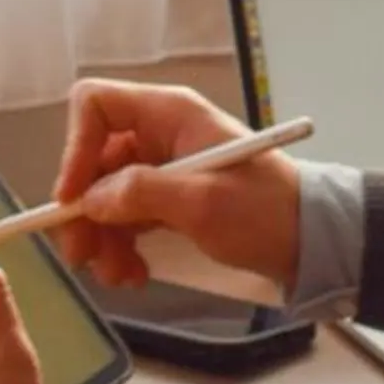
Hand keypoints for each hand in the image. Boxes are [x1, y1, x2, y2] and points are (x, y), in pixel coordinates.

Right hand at [51, 78, 301, 293]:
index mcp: (170, 113)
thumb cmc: (266, 211)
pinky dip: (123, 247)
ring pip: (106, 196)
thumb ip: (142, 194)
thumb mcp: (204, 203)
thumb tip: (89, 200)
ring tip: (120, 277)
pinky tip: (135, 274)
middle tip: (83, 258)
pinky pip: (127, 219)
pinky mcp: (169, 201)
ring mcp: (164, 169)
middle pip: (94, 160)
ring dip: (104, 239)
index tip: (72, 200)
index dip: (75, 148)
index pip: (96, 106)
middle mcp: (160, 134)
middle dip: (85, 210)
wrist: (311, 242)